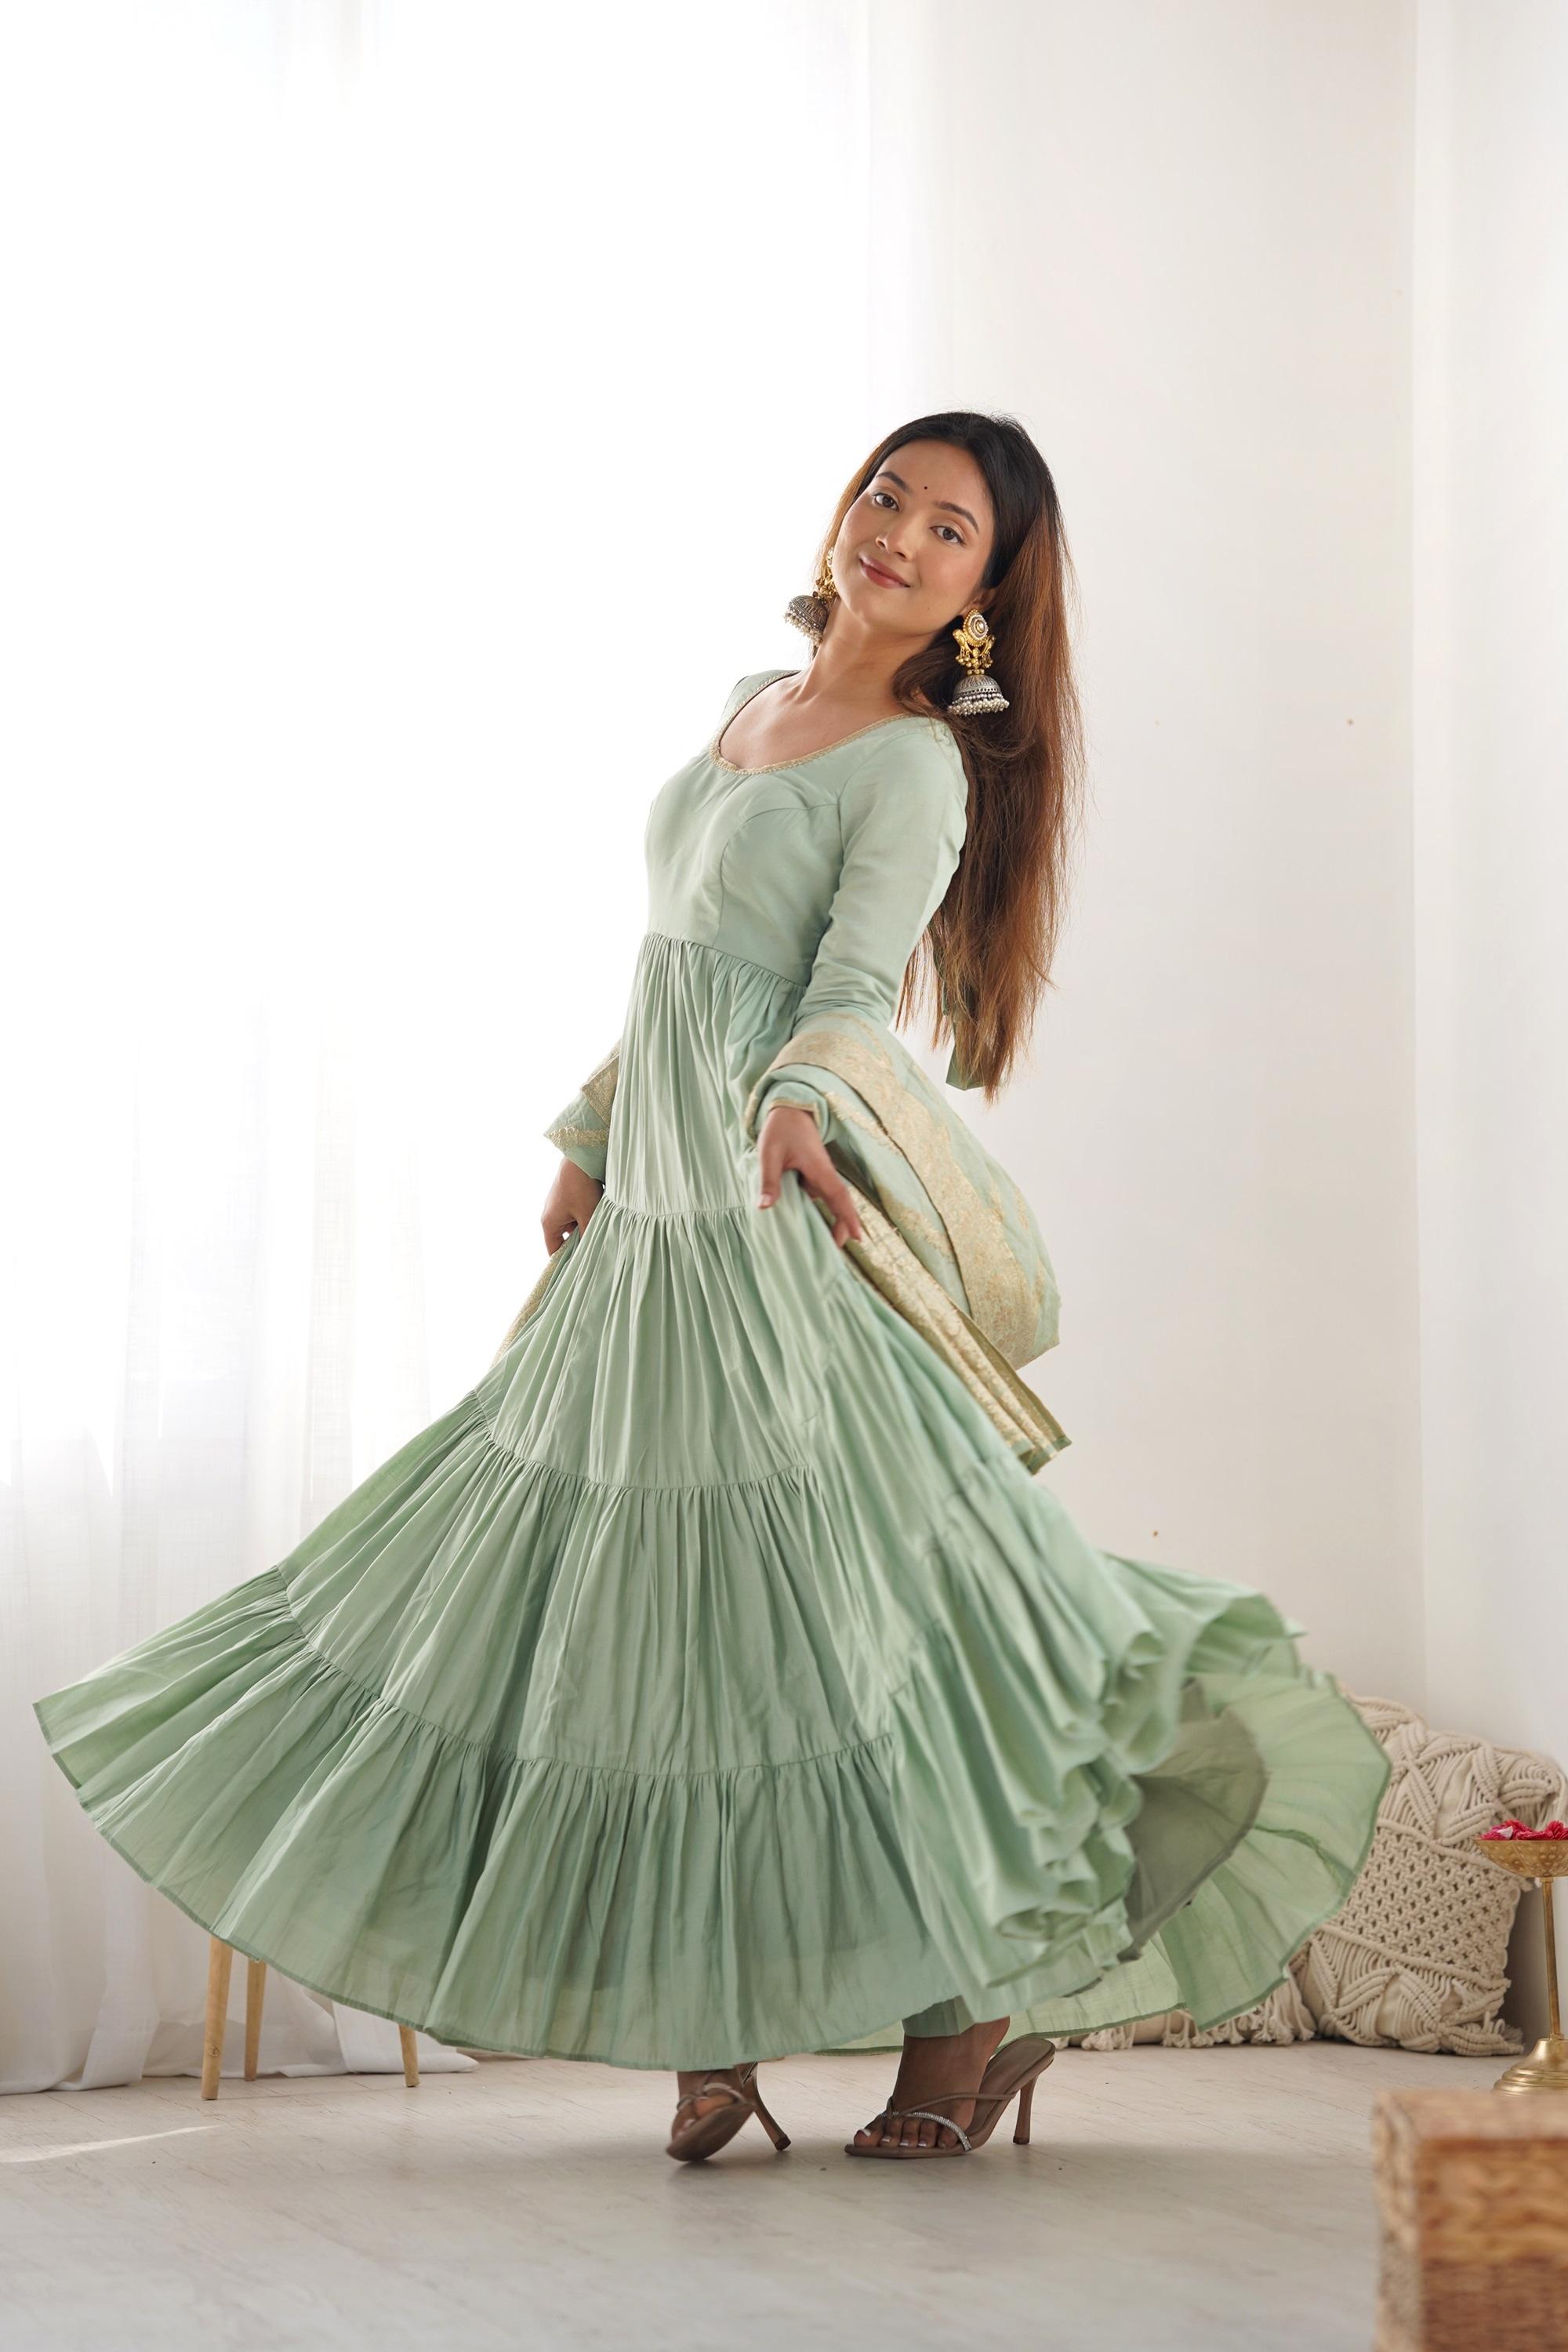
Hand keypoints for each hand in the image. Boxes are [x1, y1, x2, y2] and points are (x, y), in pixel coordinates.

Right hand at [541, 1157, 602, 1254]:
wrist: (581, 1157)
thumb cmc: (581, 1186)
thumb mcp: (588, 1215)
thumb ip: (588, 1236)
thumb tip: (593, 1253)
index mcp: (549, 1223)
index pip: (554, 1251)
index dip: (565, 1260)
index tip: (580, 1267)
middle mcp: (550, 1214)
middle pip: (564, 1238)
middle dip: (579, 1242)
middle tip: (595, 1248)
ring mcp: (558, 1204)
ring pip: (572, 1225)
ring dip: (584, 1227)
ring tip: (600, 1229)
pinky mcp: (567, 1196)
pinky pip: (575, 1212)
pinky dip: (586, 1215)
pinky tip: (599, 1215)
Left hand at [756, 1104, 863, 1248]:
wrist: (790, 1111)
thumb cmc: (780, 1130)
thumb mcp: (769, 1154)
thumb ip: (769, 1181)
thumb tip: (764, 1207)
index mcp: (819, 1168)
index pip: (838, 1196)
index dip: (848, 1217)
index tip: (858, 1237)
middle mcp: (824, 1174)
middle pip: (840, 1202)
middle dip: (844, 1224)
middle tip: (840, 1247)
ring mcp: (820, 1175)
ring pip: (831, 1201)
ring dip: (833, 1219)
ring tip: (829, 1243)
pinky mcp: (814, 1175)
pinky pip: (820, 1196)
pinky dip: (820, 1210)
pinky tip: (813, 1225)